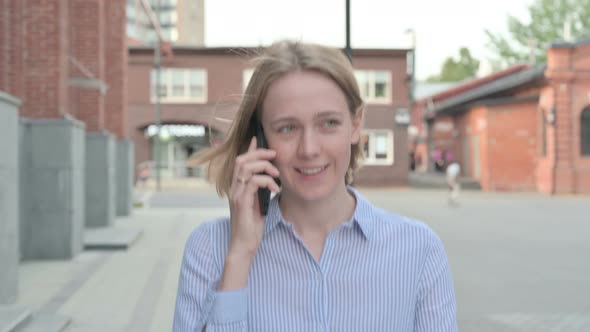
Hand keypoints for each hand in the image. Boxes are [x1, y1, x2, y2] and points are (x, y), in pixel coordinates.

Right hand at [227, 137, 279, 259]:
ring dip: (264, 167)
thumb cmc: (252, 226)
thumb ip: (260, 189)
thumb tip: (269, 177)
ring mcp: (236, 195)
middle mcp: (234, 188)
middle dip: (259, 154)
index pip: (241, 161)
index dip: (250, 149)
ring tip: (276, 175)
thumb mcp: (258, 202)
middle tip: (274, 156)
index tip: (260, 139)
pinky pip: (252, 183)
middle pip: (242, 160)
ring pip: (245, 168)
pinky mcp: (241, 203)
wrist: (244, 245)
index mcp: (237, 187)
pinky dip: (266, 181)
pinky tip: (275, 189)